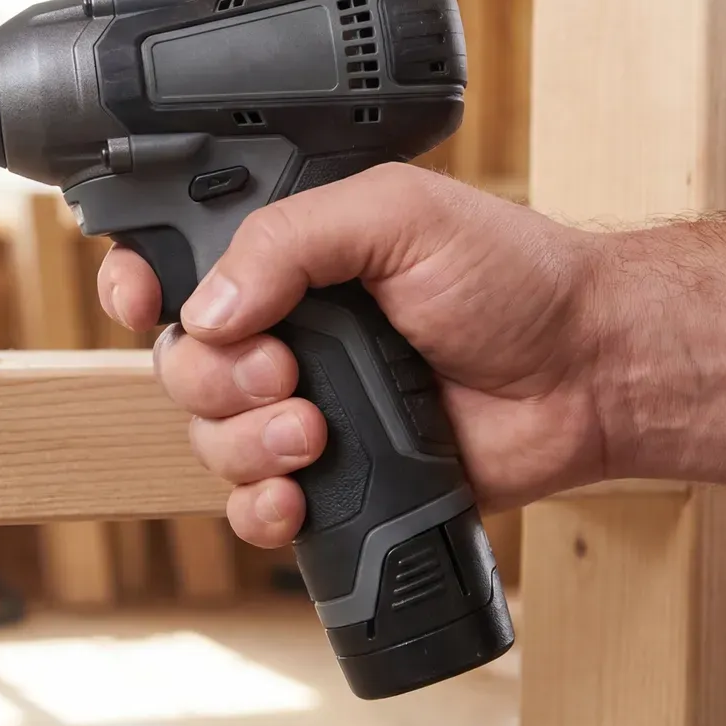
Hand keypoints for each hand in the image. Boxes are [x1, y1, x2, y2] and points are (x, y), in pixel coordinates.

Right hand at [99, 163, 611, 548]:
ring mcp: (304, 410)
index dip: (138, 287)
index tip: (142, 300)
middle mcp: (283, 335)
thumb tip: (208, 308)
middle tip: (287, 373)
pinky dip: (260, 511)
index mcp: (285, 262)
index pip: (174, 270)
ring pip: (210, 442)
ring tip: (318, 434)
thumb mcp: (396, 214)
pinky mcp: (334, 481)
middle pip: (180, 367)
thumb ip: (290, 240)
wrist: (587, 371)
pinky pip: (254, 510)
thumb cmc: (512, 276)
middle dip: (216, 380)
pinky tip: (297, 499)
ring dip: (247, 445)